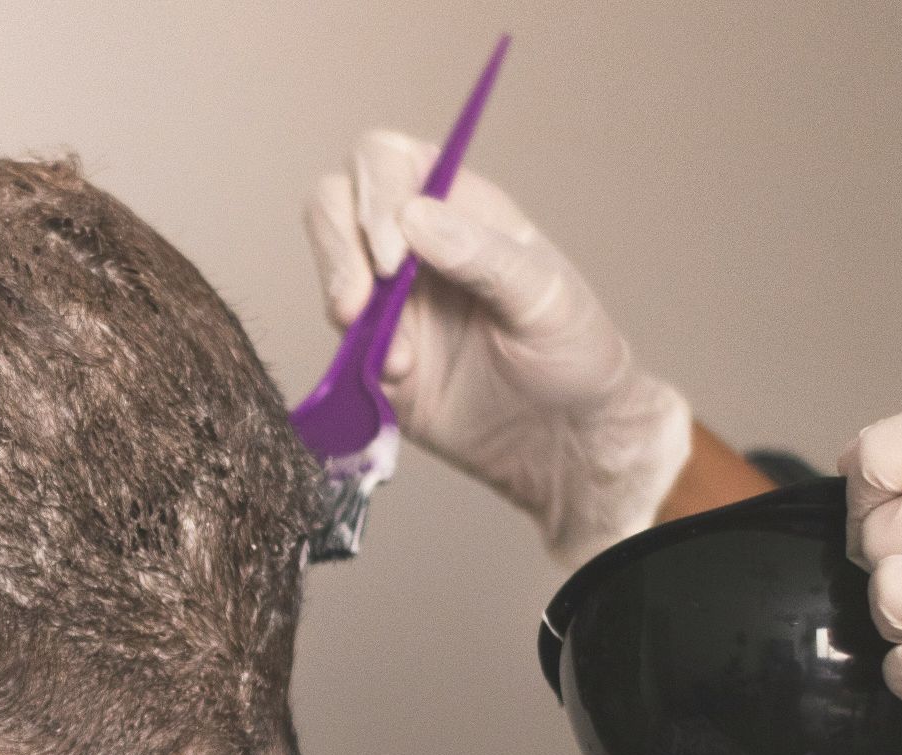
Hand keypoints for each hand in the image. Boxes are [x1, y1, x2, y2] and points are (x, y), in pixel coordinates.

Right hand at [305, 130, 690, 565]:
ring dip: (344, 304)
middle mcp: (412, 245)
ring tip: (395, 355)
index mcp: (458, 207)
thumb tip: (413, 216)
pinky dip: (353, 358)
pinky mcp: (369, 357)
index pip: (385, 162)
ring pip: (328, 269)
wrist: (564, 444)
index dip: (374, 198)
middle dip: (337, 247)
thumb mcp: (545, 298)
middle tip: (361, 303)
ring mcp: (386, 301)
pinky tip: (398, 378)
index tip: (393, 259)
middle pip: (334, 202)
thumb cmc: (573, 357)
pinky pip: (334, 342)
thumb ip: (482, 255)